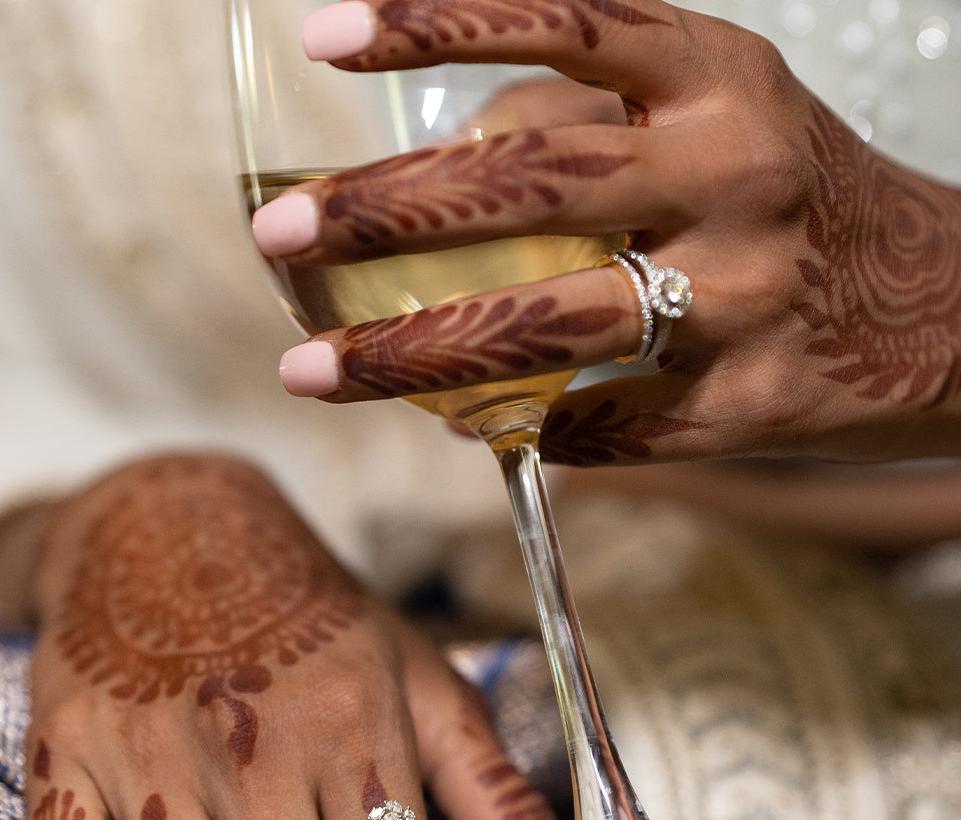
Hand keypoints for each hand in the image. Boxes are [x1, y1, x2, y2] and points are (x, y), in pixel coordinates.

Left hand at [252, 0, 960, 465]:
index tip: (323, 34)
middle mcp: (735, 175)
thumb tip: (445, 162)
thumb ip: (596, 122)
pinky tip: (483, 427)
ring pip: (545, 325)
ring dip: (411, 354)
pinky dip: (526, 430)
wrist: (945, 313)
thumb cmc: (800, 204)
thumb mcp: (722, 119)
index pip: (566, 24)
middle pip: (529, 187)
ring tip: (312, 371)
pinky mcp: (750, 407)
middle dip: (384, 211)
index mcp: (722, 81)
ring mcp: (745, 298)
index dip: (438, 21)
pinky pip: (600, 428)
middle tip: (275, 232)